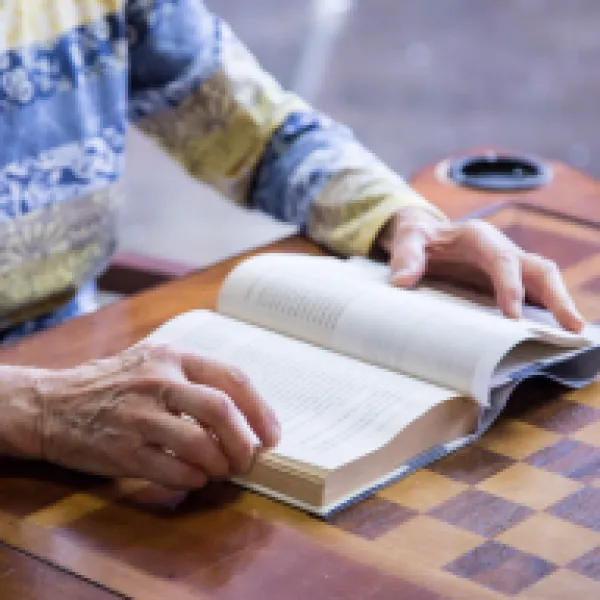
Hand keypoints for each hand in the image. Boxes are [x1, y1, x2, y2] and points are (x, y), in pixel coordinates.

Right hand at [0, 344, 279, 488]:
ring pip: (200, 443)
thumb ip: (193, 378)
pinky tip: (197, 477)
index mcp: (172, 357)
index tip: (272, 433)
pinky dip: (195, 478)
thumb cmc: (113, 383)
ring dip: (221, 464)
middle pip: (221, 410)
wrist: (51, 404)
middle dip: (245, 441)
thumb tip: (246, 411)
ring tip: (223, 470)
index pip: (232, 378)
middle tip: (250, 457)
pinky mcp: (122, 450)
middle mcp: (157, 382)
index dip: (260, 409)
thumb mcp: (152, 362)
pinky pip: (173, 470)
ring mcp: (139, 416)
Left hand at [377, 206, 584, 331]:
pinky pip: (534, 296)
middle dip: (557, 296)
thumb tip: (401, 281)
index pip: (502, 260)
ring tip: (575, 335)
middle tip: (572, 326)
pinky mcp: (507, 283)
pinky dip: (546, 313)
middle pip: (538, 269)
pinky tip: (554, 335)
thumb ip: (406, 256)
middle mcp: (502, 251)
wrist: (425, 237)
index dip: (510, 286)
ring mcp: (509, 268)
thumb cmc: (419, 238)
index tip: (512, 314)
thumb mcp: (408, 240)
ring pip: (543, 282)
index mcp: (480, 238)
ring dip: (560, 306)